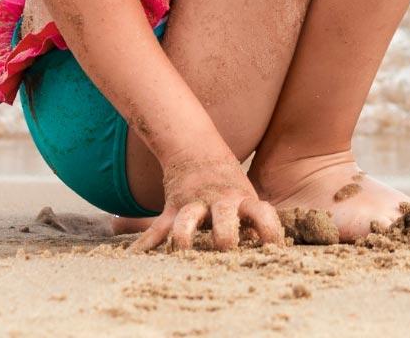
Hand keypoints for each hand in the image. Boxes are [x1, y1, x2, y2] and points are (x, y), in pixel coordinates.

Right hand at [131, 151, 284, 251]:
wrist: (196, 151)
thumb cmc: (229, 184)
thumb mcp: (247, 197)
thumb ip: (255, 221)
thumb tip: (272, 248)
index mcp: (242, 200)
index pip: (262, 214)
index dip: (269, 230)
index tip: (274, 248)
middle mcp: (219, 203)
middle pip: (224, 218)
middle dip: (225, 235)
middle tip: (224, 248)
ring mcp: (194, 206)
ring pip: (187, 222)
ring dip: (184, 238)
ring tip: (181, 252)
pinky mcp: (172, 210)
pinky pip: (156, 230)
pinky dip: (145, 245)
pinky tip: (135, 258)